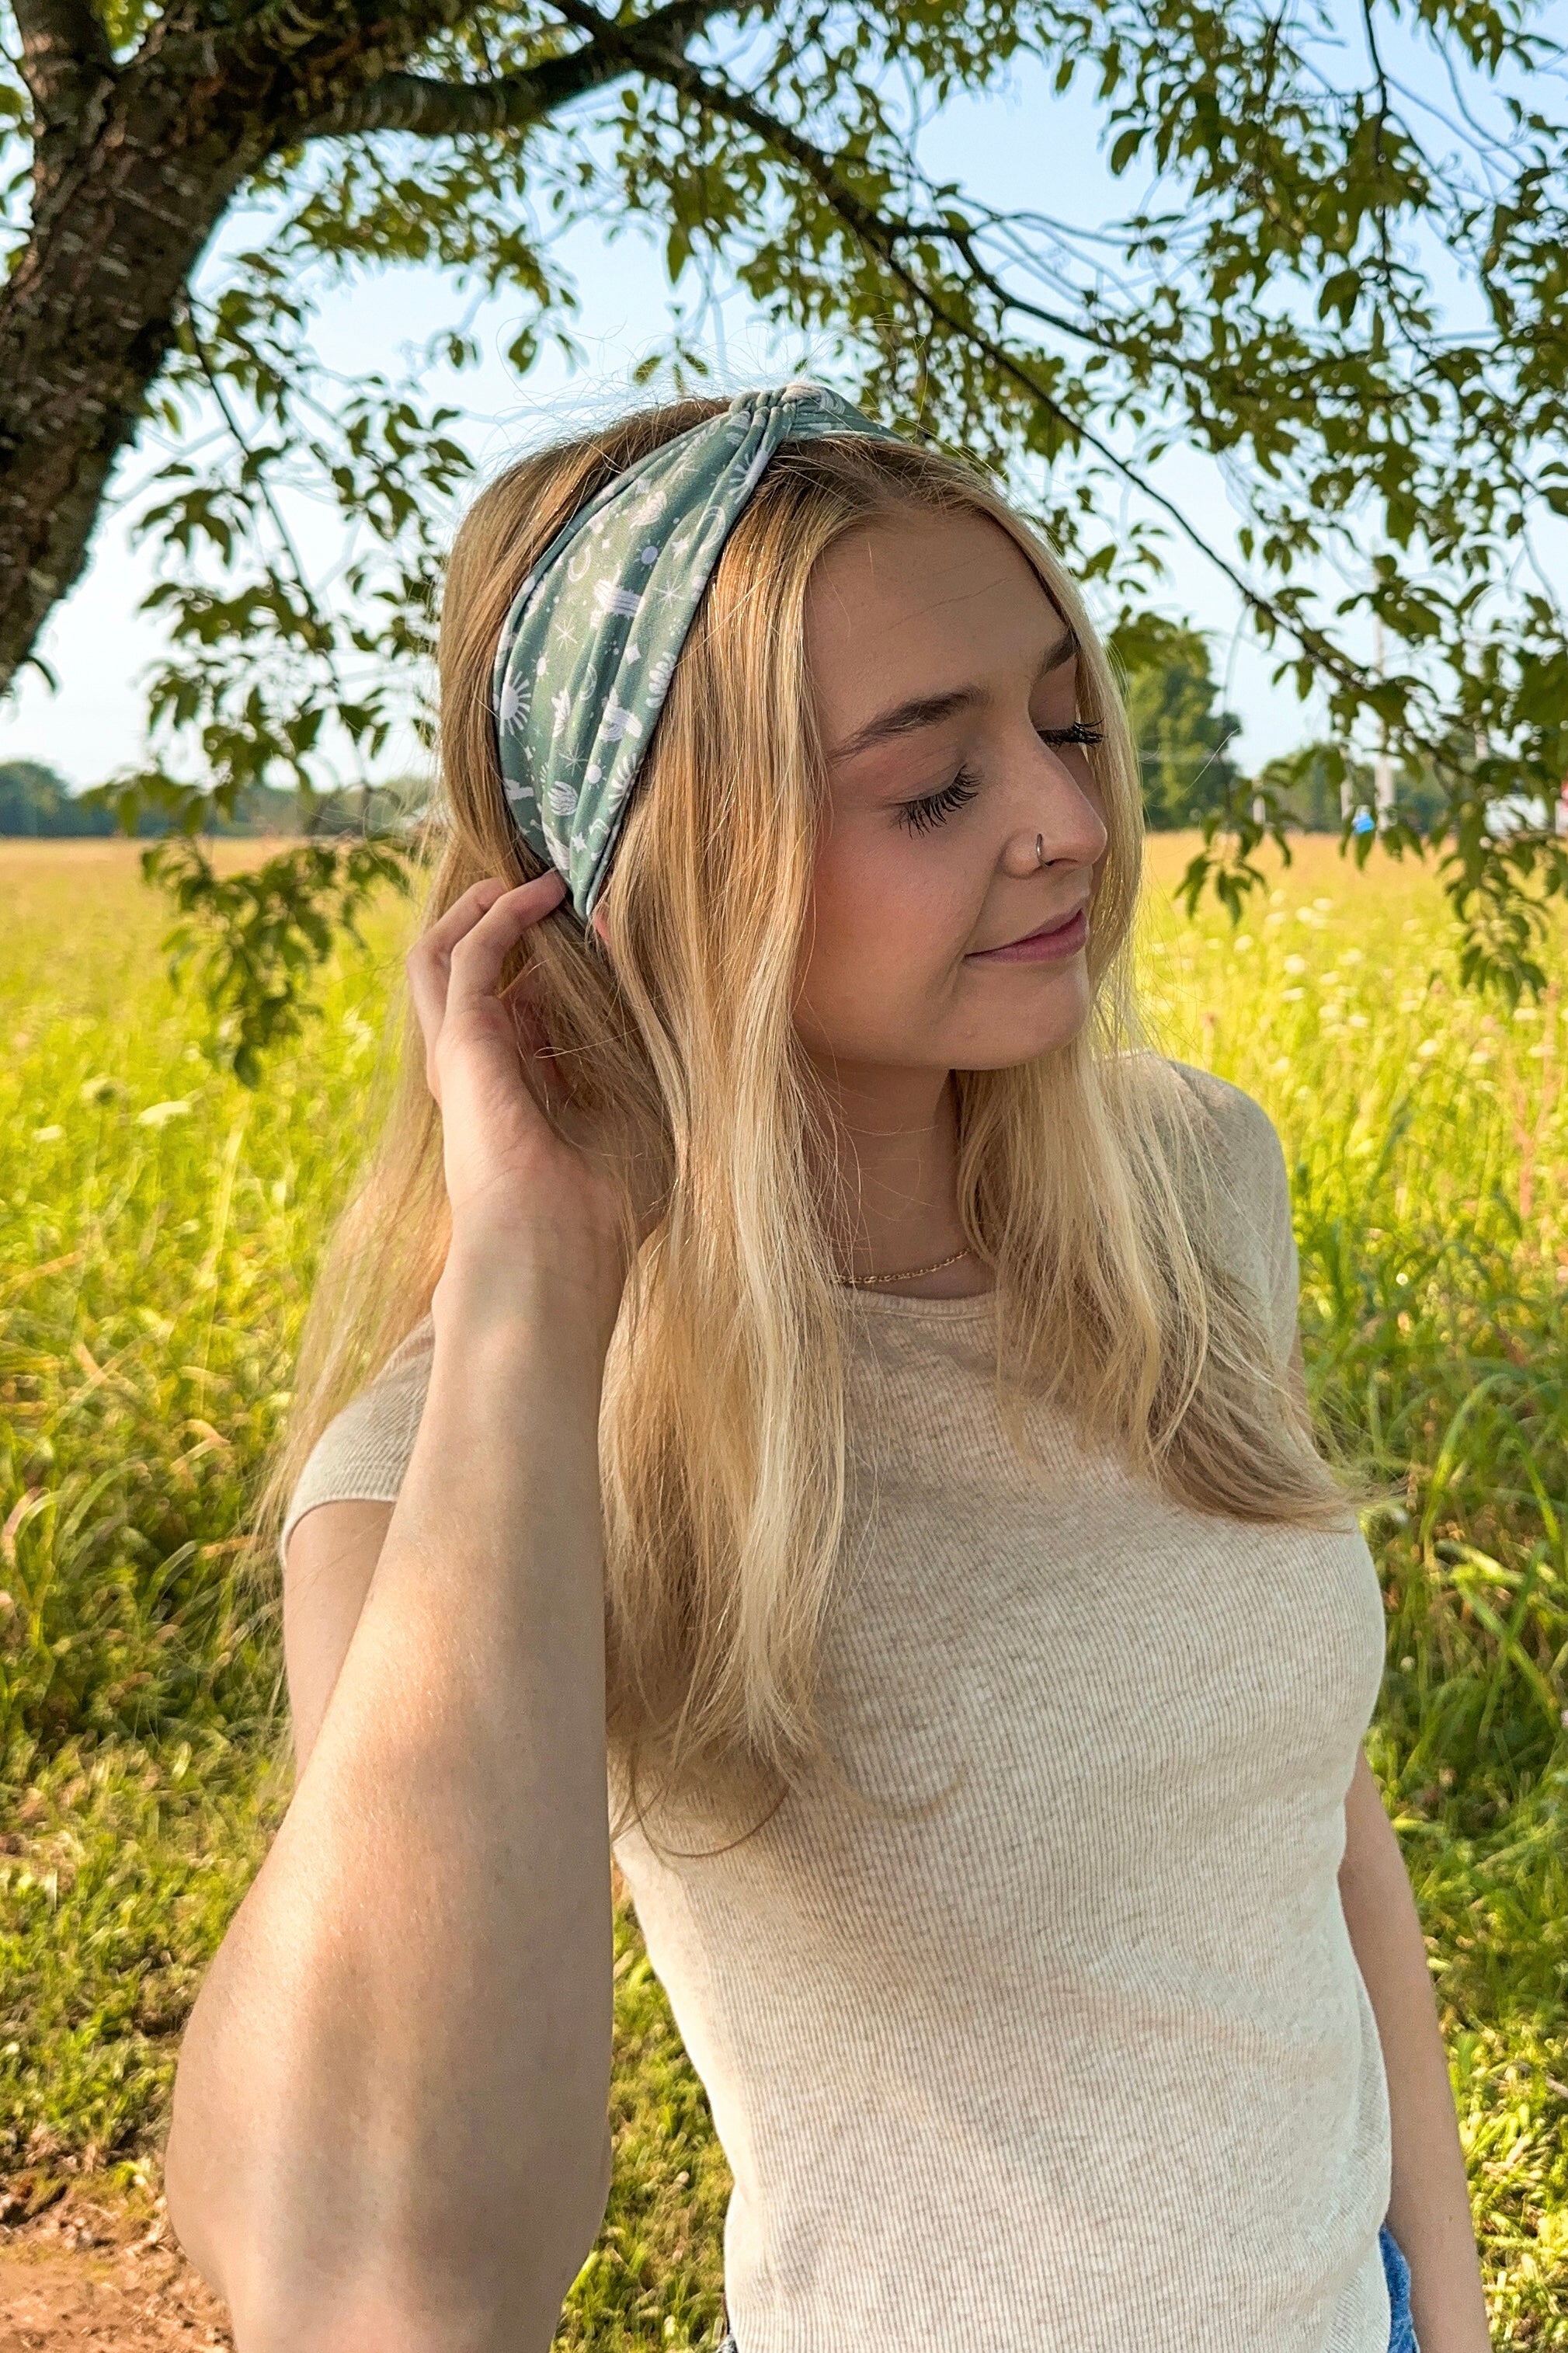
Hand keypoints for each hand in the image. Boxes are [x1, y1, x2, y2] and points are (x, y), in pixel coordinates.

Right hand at [406, 872, 653, 1334]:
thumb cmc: (604, 1208)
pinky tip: (540, 893)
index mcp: (521, 1097)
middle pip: (473, 979)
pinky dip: (497, 916)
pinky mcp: (460, 1043)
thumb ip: (638, 1053)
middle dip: (503, 926)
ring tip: (528, 876)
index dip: (561, 967)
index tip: (608, 931)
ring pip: (442, 958)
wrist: (554, 1252)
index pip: (525, 1012)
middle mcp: (483, 1075)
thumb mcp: (640, 1116)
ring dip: (481, 909)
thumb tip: (651, 984)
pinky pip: (463, 957)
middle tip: (553, 886)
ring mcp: (462, 1058)